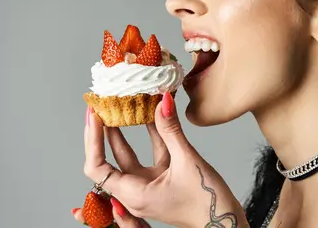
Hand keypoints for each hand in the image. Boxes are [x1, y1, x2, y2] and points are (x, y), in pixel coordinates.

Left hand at [74, 92, 248, 227]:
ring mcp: (148, 187)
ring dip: (125, 133)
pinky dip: (149, 137)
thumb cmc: (207, 201)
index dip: (92, 140)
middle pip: (109, 161)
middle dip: (103, 133)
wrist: (225, 222)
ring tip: (121, 107)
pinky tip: (152, 116)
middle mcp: (136, 193)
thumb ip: (171, 130)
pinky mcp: (161, 182)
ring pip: (129, 157)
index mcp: (134, 195)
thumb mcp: (187, 161)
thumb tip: (162, 101)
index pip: (98, 167)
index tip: (95, 116)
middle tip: (101, 107)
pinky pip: (148, 157)